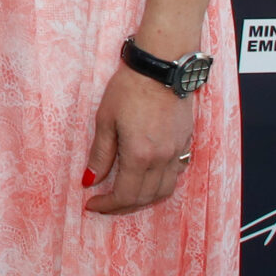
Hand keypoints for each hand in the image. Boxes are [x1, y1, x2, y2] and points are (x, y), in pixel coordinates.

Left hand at [82, 64, 196, 213]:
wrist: (161, 68)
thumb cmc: (129, 89)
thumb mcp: (105, 120)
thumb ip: (100, 154)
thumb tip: (90, 181)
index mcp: (139, 155)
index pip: (125, 195)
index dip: (108, 205)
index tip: (93, 205)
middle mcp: (163, 159)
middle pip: (146, 198)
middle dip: (123, 206)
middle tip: (105, 204)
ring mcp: (178, 152)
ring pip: (165, 190)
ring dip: (144, 199)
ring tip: (124, 196)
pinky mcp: (186, 143)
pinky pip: (176, 174)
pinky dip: (161, 184)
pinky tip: (147, 178)